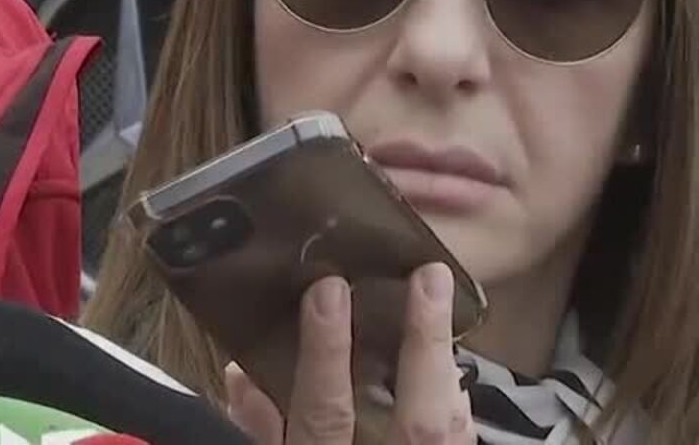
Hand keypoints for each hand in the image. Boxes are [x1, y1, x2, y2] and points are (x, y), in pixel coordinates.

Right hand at [223, 265, 474, 444]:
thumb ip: (257, 431)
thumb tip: (242, 373)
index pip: (326, 412)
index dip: (327, 354)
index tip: (328, 290)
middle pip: (419, 420)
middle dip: (425, 344)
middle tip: (429, 275)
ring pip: (453, 430)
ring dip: (447, 365)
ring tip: (439, 301)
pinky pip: (461, 443)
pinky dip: (456, 406)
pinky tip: (449, 373)